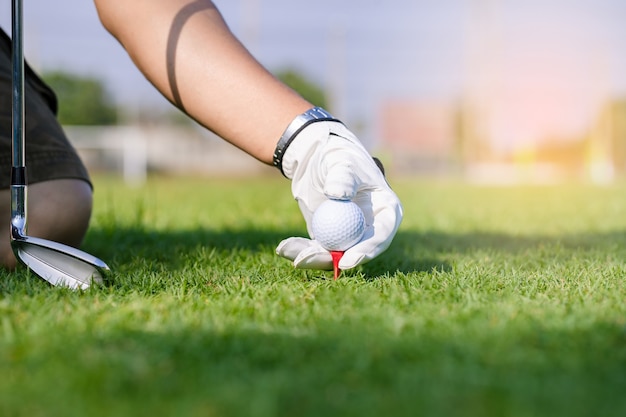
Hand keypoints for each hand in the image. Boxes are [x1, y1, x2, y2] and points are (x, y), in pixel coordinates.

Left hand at [275, 119, 402, 270]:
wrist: (318, 158)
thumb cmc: (337, 156)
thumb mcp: (342, 162)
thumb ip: (342, 176)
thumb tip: (338, 195)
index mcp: (386, 210)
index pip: (380, 235)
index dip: (366, 251)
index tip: (347, 261)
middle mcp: (370, 228)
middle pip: (355, 251)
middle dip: (331, 261)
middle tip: (307, 260)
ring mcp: (350, 235)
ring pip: (333, 254)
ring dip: (310, 257)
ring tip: (287, 250)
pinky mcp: (330, 238)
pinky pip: (316, 248)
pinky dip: (300, 249)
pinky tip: (283, 248)